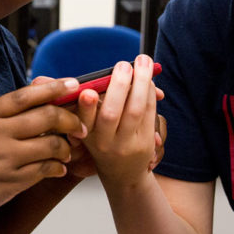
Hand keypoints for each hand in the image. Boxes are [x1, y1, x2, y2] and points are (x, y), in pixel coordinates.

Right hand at [0, 78, 86, 223]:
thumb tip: (23, 108)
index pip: (25, 96)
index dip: (52, 88)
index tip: (71, 83)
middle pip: (45, 117)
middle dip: (69, 119)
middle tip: (79, 125)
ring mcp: (2, 159)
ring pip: (49, 145)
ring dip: (65, 147)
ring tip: (68, 150)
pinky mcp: (6, 183)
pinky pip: (41, 171)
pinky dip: (55, 168)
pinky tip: (58, 169)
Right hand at [75, 54, 164, 186]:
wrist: (122, 172)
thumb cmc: (104, 139)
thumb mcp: (90, 126)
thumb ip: (93, 102)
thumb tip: (107, 78)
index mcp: (86, 134)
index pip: (83, 120)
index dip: (86, 107)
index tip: (88, 92)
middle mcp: (104, 142)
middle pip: (111, 114)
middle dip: (119, 86)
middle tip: (123, 64)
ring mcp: (126, 144)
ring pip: (136, 110)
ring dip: (141, 82)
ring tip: (144, 61)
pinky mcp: (145, 143)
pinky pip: (150, 112)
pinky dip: (150, 91)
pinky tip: (149, 78)